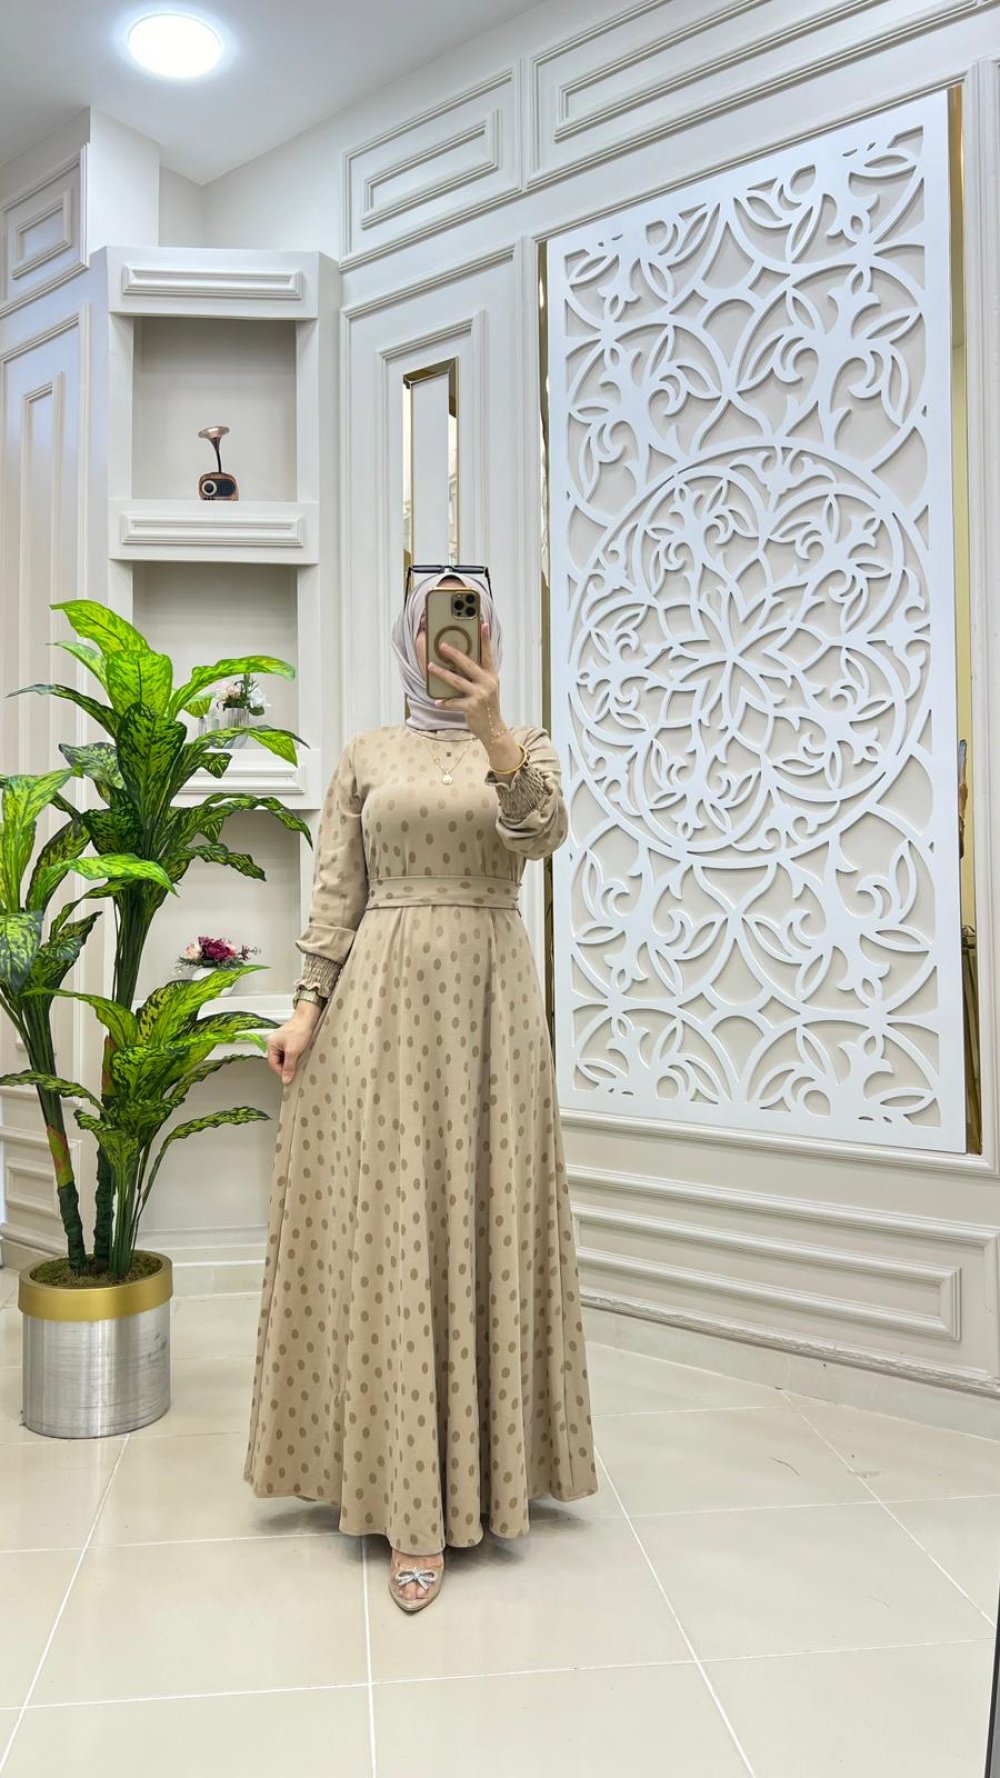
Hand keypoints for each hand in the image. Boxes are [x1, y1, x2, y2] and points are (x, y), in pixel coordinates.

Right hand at [267, 1003, 321, 1085]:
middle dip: (287, 1066)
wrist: (309, 1017)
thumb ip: (289, 1067)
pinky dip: (296, 1056)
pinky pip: (291, 1052)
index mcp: (271, 1044)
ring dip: (292, 1061)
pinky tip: (302, 1056)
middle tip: (295, 1071)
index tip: (288, 1078)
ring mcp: (283, 1040)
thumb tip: (285, 1079)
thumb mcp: (293, 1051)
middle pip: (279, 1061)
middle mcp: (275, 1042)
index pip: (272, 1063)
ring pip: (286, 1057)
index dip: (281, 1072)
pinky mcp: (291, 1039)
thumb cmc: (299, 1029)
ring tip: (300, 1061)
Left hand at [432, 622, 507, 749]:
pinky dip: (444, 702)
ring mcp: (480, 695)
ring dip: (442, 673)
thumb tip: (460, 661)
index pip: (488, 654)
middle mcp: (487, 683)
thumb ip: (478, 674)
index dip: (485, 639)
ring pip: (457, 681)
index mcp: (491, 675)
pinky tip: (437, 701)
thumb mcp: (488, 687)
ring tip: (431, 667)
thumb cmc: (487, 705)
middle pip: (468, 664)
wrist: (493, 728)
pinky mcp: (472, 707)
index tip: (482, 624)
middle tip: (442, 645)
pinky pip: (454, 702)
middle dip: (454, 654)